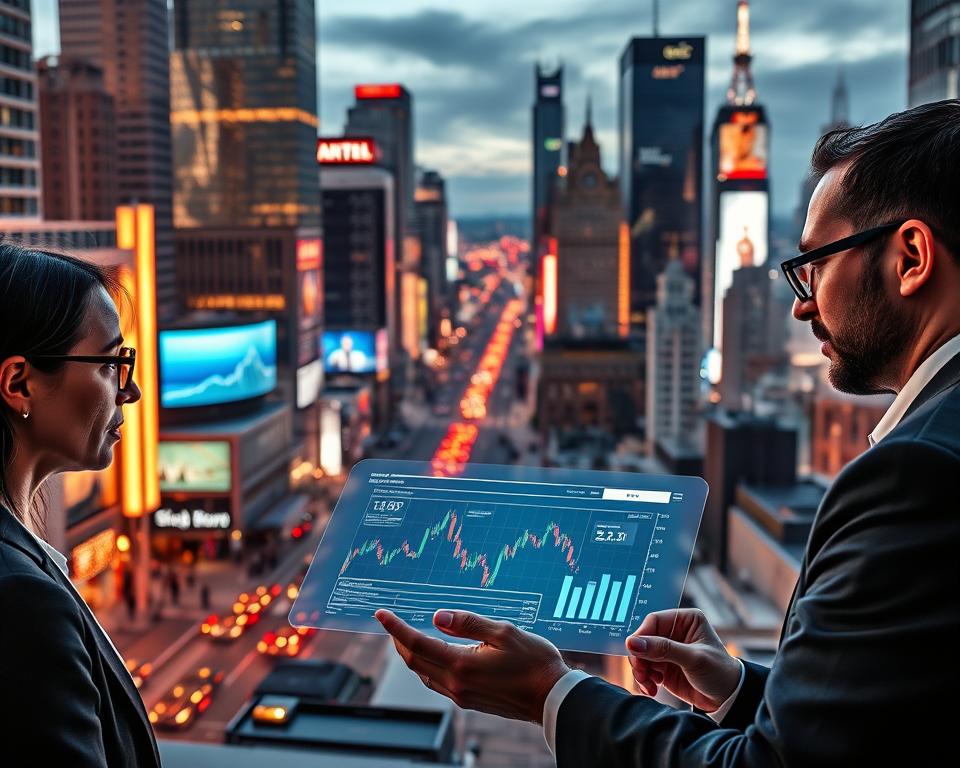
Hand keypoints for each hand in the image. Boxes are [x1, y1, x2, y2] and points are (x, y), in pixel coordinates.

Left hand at [375, 608, 570, 722]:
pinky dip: (427, 666)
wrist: (552, 698)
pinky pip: (437, 683)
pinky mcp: (469, 701)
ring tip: (407, 635)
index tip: (382, 614)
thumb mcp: (504, 631)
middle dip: (399, 640)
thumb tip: (437, 617)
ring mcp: (462, 695)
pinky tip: (433, 654)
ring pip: (424, 674)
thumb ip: (467, 623)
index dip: (396, 628)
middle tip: (391, 621)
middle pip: (414, 662)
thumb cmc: (534, 662)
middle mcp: (456, 684)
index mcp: (462, 665)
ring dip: (411, 654)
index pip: (416, 644)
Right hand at [626, 608, 740, 712]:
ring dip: (640, 671)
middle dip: (639, 657)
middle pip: (643, 639)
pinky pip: (644, 670)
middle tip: (641, 673)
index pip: (654, 621)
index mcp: (685, 620)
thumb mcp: (694, 658)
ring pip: (641, 655)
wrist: (728, 700)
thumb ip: (663, 649)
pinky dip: (643, 680)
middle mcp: (674, 632)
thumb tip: (633, 642)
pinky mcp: (663, 667)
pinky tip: (651, 689)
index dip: (641, 635)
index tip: (633, 651)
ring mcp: (667, 650)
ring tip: (648, 685)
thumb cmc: (720, 672)